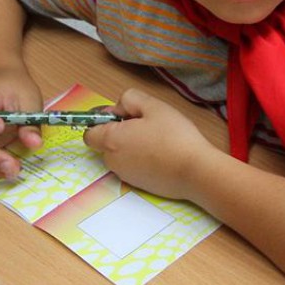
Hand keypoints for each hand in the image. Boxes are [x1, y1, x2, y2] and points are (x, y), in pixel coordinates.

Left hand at [82, 88, 215, 201]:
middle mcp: (112, 161)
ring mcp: (125, 175)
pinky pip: (132, 167)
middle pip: (105, 144)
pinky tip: (162, 155)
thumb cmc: (174, 136)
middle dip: (120, 133)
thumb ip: (129, 99)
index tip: (125, 117)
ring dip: (131, 146)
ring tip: (158, 141)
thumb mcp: (153, 105)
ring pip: (120, 156)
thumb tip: (117, 109)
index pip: (89, 133)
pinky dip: (141, 160)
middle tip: (146, 126)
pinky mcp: (138, 185)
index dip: (104, 121)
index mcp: (111, 140)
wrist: (195, 171)